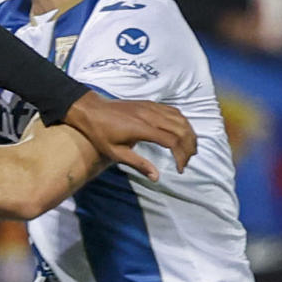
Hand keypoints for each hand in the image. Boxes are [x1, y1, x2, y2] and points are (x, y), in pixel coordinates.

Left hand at [63, 93, 195, 181]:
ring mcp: (151, 107)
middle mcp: (150, 115)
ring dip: (189, 134)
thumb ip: (138, 164)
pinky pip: (173, 111)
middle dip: (189, 147)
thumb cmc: (101, 133)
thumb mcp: (116, 153)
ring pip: (180, 118)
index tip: (180, 169)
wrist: (91, 110)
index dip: (181, 156)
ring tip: (190, 150)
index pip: (172, 141)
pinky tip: (183, 133)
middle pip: (181, 129)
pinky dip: (182, 122)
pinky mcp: (151, 104)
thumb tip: (156, 177)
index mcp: (142, 128)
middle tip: (187, 162)